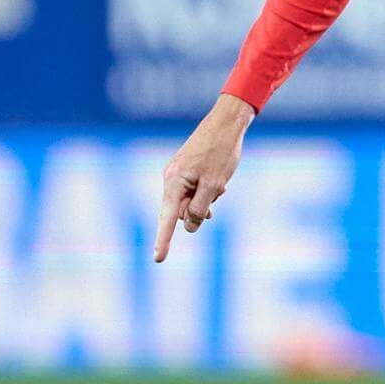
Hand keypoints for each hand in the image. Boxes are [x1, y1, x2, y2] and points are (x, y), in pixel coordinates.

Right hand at [153, 94, 255, 261]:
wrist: (226, 124)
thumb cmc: (221, 153)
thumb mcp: (214, 185)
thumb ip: (200, 209)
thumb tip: (189, 227)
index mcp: (174, 183)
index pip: (168, 219)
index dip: (163, 241)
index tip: (158, 259)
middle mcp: (170, 179)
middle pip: (182, 211)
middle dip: (200, 209)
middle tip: (219, 190)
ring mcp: (177, 174)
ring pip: (190, 202)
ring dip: (206, 200)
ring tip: (220, 182)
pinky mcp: (185, 171)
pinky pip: (193, 191)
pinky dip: (206, 192)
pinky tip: (219, 181)